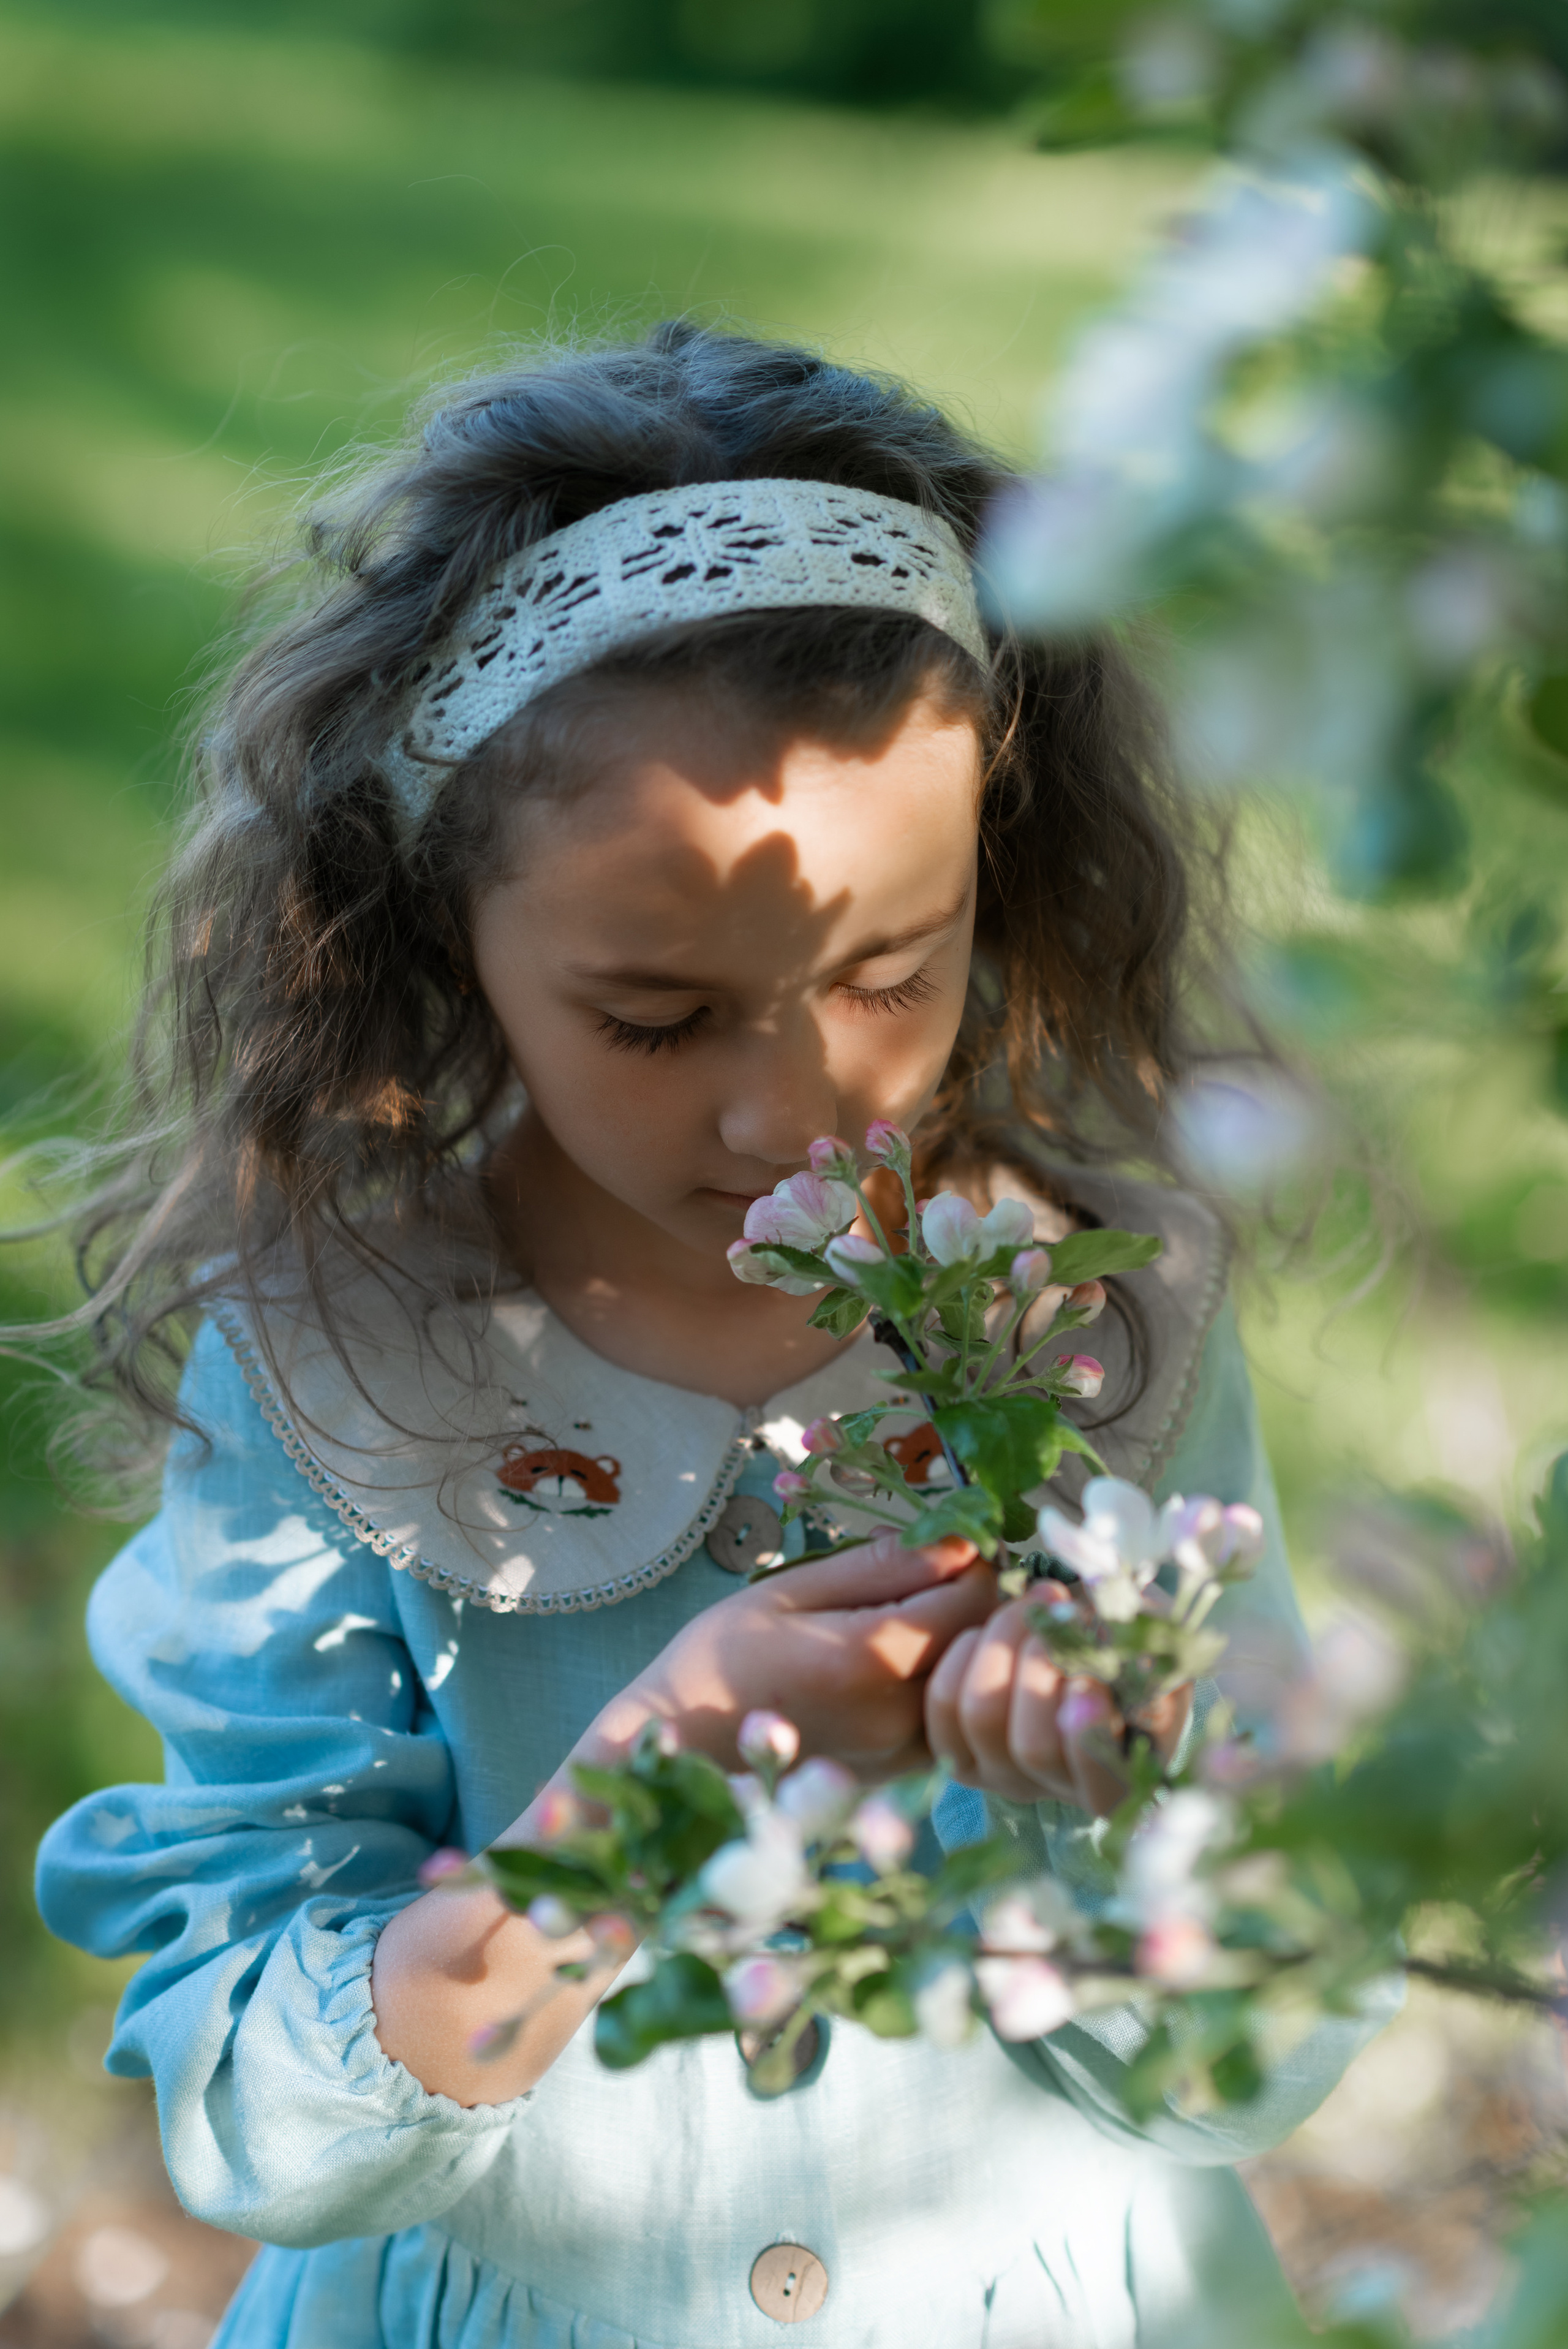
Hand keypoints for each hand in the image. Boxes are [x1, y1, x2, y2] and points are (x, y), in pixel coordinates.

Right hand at [570, 1531, 995, 1783]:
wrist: (677, 1747)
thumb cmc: (719, 1657)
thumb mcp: (789, 1591)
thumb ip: (876, 1567)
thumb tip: (953, 1541)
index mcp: (873, 1658)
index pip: (971, 1596)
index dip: (971, 1557)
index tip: (945, 1537)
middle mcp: (901, 1713)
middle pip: (982, 1640)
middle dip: (972, 1596)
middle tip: (935, 1567)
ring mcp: (903, 1754)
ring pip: (970, 1681)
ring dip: (961, 1641)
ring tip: (916, 1612)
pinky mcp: (898, 1777)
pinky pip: (948, 1717)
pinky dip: (942, 1682)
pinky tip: (901, 1664)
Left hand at [924, 1590, 1192, 1816]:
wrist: (1077, 1646)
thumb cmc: (1129, 1656)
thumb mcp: (1159, 1660)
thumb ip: (1156, 1664)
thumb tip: (1126, 1655)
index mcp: (1117, 1781)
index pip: (1101, 1780)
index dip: (1090, 1735)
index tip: (1092, 1681)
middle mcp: (1052, 1790)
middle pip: (1033, 1746)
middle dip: (1043, 1664)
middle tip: (1060, 1605)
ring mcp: (996, 1772)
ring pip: (982, 1715)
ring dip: (1005, 1642)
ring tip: (1035, 1600)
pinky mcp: (953, 1744)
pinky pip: (944, 1699)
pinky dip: (964, 1652)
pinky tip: (990, 1628)